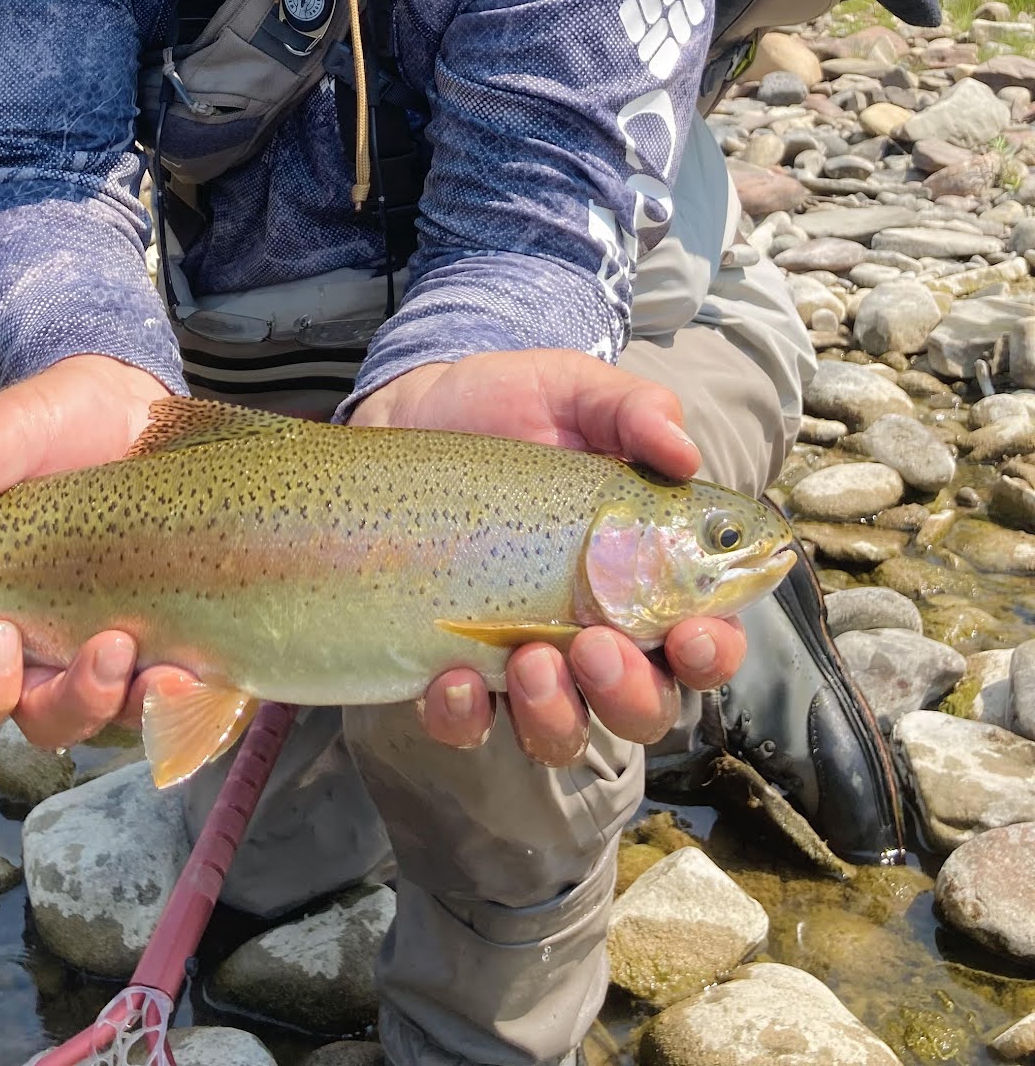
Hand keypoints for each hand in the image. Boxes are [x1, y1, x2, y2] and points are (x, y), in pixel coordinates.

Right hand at [0, 355, 200, 749]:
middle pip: (34, 723)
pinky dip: (182, 703)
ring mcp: (105, 655)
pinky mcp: (169, 646)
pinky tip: (199, 672)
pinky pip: (173, 706)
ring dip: (129, 703)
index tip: (1, 637)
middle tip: (104, 648)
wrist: (135, 408)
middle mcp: (38, 654)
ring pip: (104, 720)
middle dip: (65, 704)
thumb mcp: (15, 433)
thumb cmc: (57, 426)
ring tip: (163, 667)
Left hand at [351, 348, 745, 763]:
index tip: (691, 632)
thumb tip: (684, 450)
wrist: (412, 405)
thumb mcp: (574, 392)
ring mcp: (520, 658)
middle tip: (596, 646)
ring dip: (557, 712)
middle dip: (631, 693)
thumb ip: (633, 411)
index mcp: (642, 578)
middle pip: (644, 708)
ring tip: (530, 659)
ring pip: (562, 731)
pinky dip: (464, 716)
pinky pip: (464, 724)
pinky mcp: (450, 665)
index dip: (711, 652)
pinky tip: (453, 679)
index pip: (701, 642)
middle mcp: (593, 633)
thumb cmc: (510, 404)